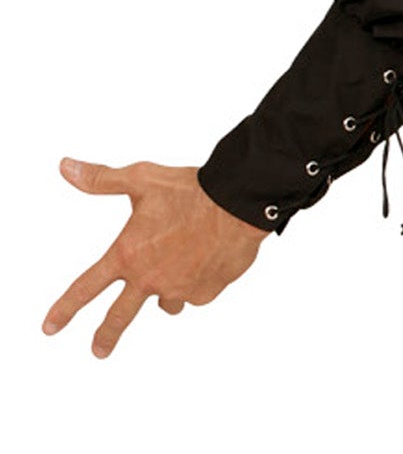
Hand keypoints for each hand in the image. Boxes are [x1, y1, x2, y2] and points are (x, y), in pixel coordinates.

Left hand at [43, 157, 270, 357]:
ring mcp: (177, 289)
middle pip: (119, 318)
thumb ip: (102, 180)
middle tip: (98, 350)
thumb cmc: (190, 190)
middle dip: (106, 336)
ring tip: (176, 273)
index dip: (65, 309)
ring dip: (165, 291)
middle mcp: (149, 278)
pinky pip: (195, 293)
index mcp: (128, 255)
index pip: (86, 287)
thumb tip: (66, 167)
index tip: (49, 327)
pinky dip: (196, 281)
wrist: (237, 203)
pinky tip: (206, 260)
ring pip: (165, 301)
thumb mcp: (142, 179)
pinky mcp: (205, 293)